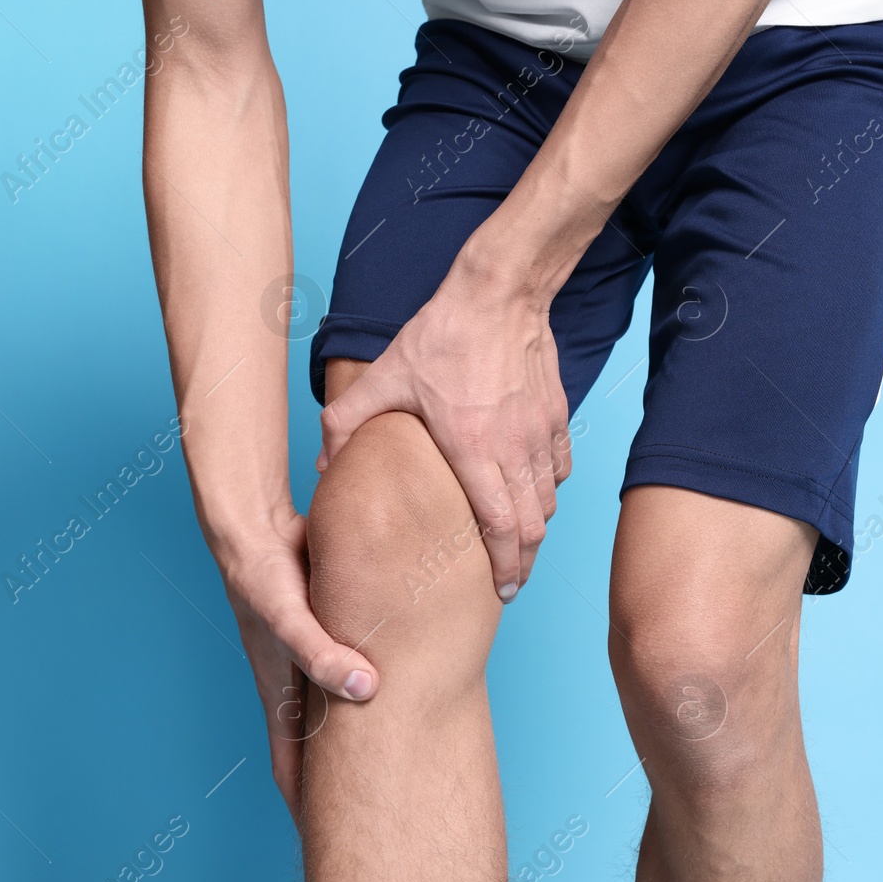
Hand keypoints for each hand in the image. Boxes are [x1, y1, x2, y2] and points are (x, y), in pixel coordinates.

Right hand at [214, 503, 380, 818]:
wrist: (253, 527)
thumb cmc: (261, 578)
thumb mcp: (289, 620)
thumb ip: (323, 655)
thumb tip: (369, 690)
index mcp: (280, 698)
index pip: (292, 771)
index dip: (311, 811)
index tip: (336, 849)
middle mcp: (296, 687)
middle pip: (320, 755)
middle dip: (344, 790)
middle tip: (385, 821)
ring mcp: (313, 662)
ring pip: (342, 717)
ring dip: (363, 742)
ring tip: (404, 769)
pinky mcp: (333, 633)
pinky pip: (356, 673)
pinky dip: (375, 692)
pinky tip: (407, 692)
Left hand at [316, 260, 572, 601]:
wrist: (499, 291)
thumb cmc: (441, 335)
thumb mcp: (384, 377)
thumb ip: (346, 424)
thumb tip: (322, 466)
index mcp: (473, 448)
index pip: (500, 526)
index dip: (505, 566)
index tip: (501, 590)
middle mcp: (515, 446)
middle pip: (534, 525)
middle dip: (525, 562)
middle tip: (511, 582)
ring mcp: (541, 431)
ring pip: (550, 499)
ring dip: (537, 527)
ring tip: (519, 545)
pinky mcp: (557, 414)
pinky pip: (560, 467)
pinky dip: (549, 489)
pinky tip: (532, 492)